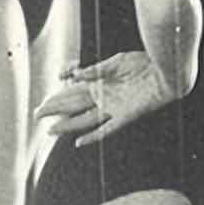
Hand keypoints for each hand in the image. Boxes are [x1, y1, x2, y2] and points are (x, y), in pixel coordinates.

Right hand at [35, 50, 174, 146]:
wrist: (167, 70)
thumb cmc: (144, 62)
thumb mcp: (117, 61)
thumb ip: (96, 70)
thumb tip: (74, 75)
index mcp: (101, 83)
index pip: (73, 92)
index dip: (57, 97)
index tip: (43, 102)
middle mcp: (104, 97)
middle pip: (74, 106)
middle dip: (55, 110)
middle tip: (36, 115)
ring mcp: (113, 108)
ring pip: (84, 119)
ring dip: (67, 125)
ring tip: (50, 131)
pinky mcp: (125, 116)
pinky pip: (106, 130)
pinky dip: (92, 136)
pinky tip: (79, 143)